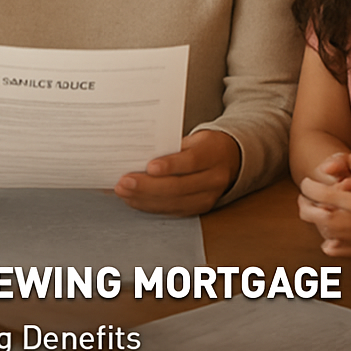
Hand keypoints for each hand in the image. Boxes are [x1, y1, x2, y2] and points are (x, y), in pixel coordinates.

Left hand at [114, 129, 240, 216]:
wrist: (228, 160)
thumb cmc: (203, 146)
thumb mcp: (193, 139)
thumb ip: (170, 147)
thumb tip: (135, 154)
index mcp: (212, 155)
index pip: (191, 162)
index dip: (170, 165)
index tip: (149, 166)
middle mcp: (213, 179)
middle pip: (179, 187)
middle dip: (147, 187)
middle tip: (124, 182)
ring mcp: (207, 197)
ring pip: (173, 202)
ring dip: (144, 199)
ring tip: (123, 192)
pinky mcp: (198, 209)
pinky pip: (171, 211)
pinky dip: (149, 206)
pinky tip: (133, 200)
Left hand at [297, 150, 350, 255]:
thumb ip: (346, 161)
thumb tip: (323, 167)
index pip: (317, 194)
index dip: (307, 186)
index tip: (308, 183)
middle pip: (312, 216)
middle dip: (304, 204)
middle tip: (306, 197)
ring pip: (320, 231)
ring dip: (316, 220)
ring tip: (319, 209)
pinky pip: (331, 248)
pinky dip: (327, 239)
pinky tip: (332, 228)